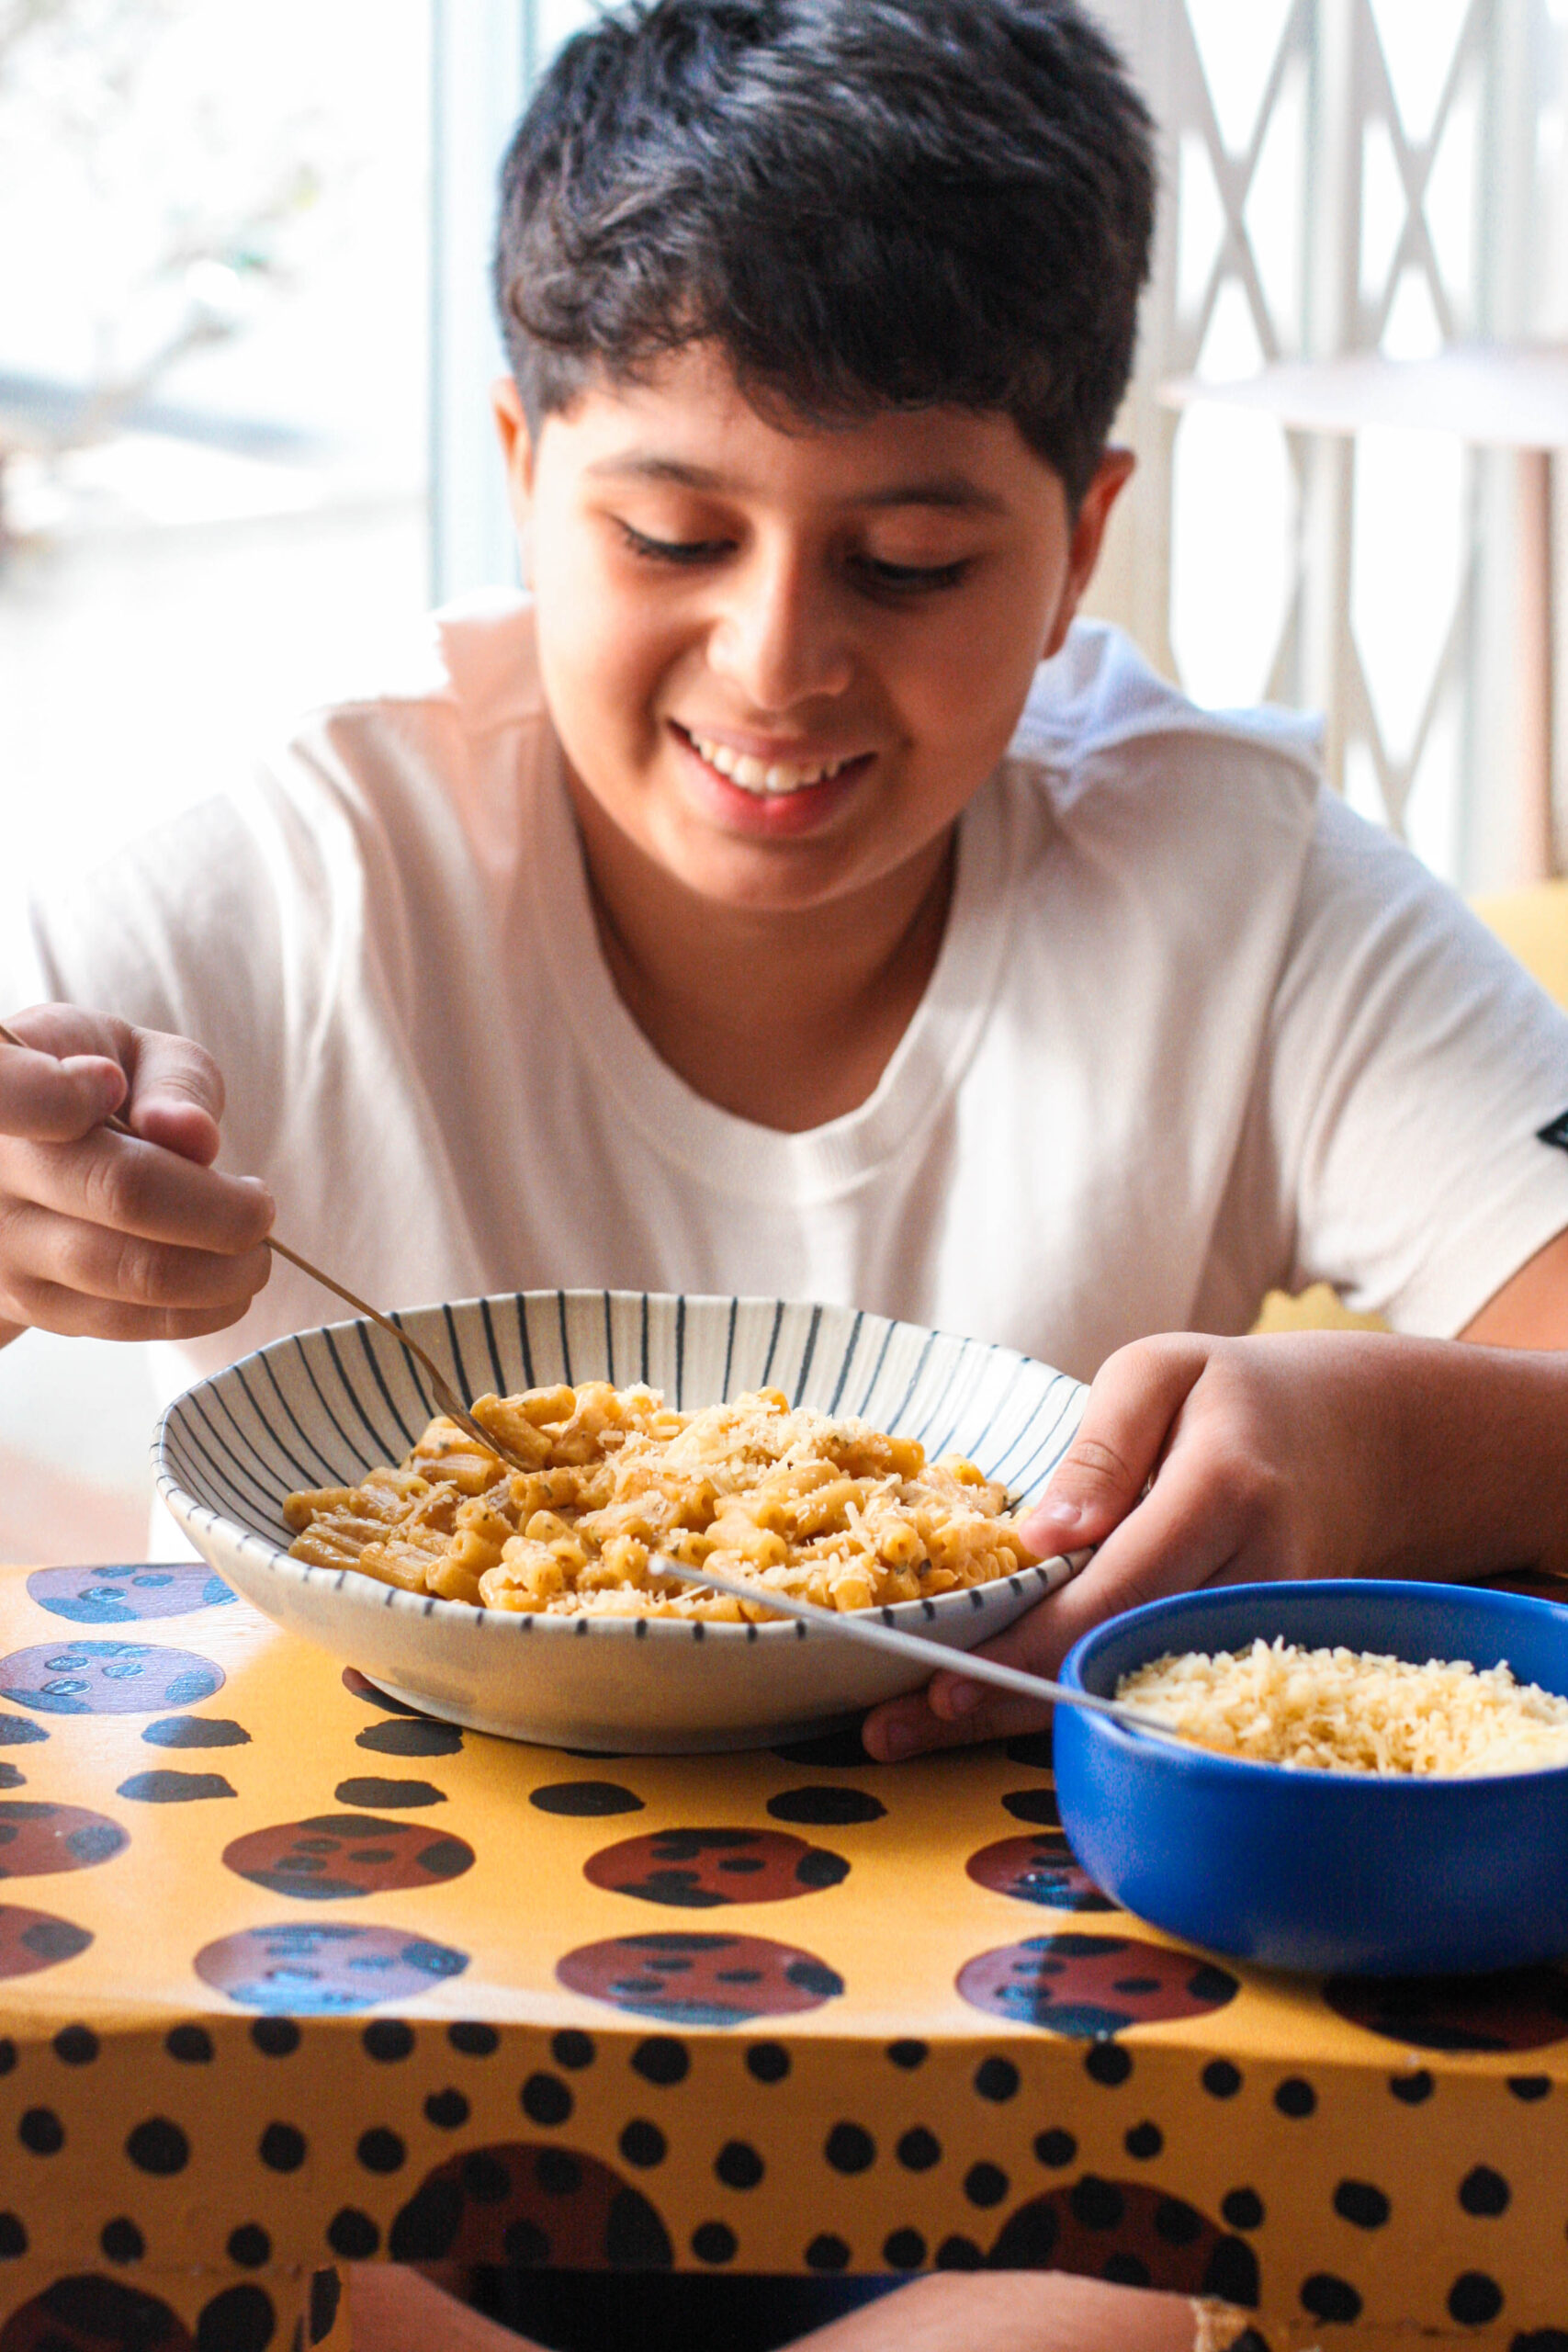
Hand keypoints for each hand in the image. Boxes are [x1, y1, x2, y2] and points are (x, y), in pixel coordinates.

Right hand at [0, 1005, 274, 1345]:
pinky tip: (227, 1282)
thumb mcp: (133, 1054)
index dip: (65, 1093)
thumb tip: (192, 1135)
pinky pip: (120, 1320)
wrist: (32, 1162)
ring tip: (256, 1251)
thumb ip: (170, 1079)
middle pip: (121, 1192)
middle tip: (260, 1205)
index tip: (117, 1088)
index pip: (13, 1092)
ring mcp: (2, 1247)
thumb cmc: (98, 1088)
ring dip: (221, 1272)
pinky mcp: (26, 1305)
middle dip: (222, 1210)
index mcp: (3, 1087)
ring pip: (128, 1273)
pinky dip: (195, 1309)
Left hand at [861, 1327, 1565, 1760]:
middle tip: (890, 1731)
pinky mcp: (1259, 1658)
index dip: (1026, 1646)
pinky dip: (1077, 1704)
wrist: (1365, 1443)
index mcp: (1224, 1493)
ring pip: (1134, 1690)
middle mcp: (1253, 1576)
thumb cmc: (1241, 1395)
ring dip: (1025, 1720)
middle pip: (1114, 1660)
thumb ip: (1102, 1446)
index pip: (1111, 1591)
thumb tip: (1044, 1537)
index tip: (940, 1682)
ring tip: (916, 1729)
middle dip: (1000, 1705)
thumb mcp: (1164, 1371)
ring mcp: (1264, 1631)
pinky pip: (1158, 1686)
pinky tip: (996, 1713)